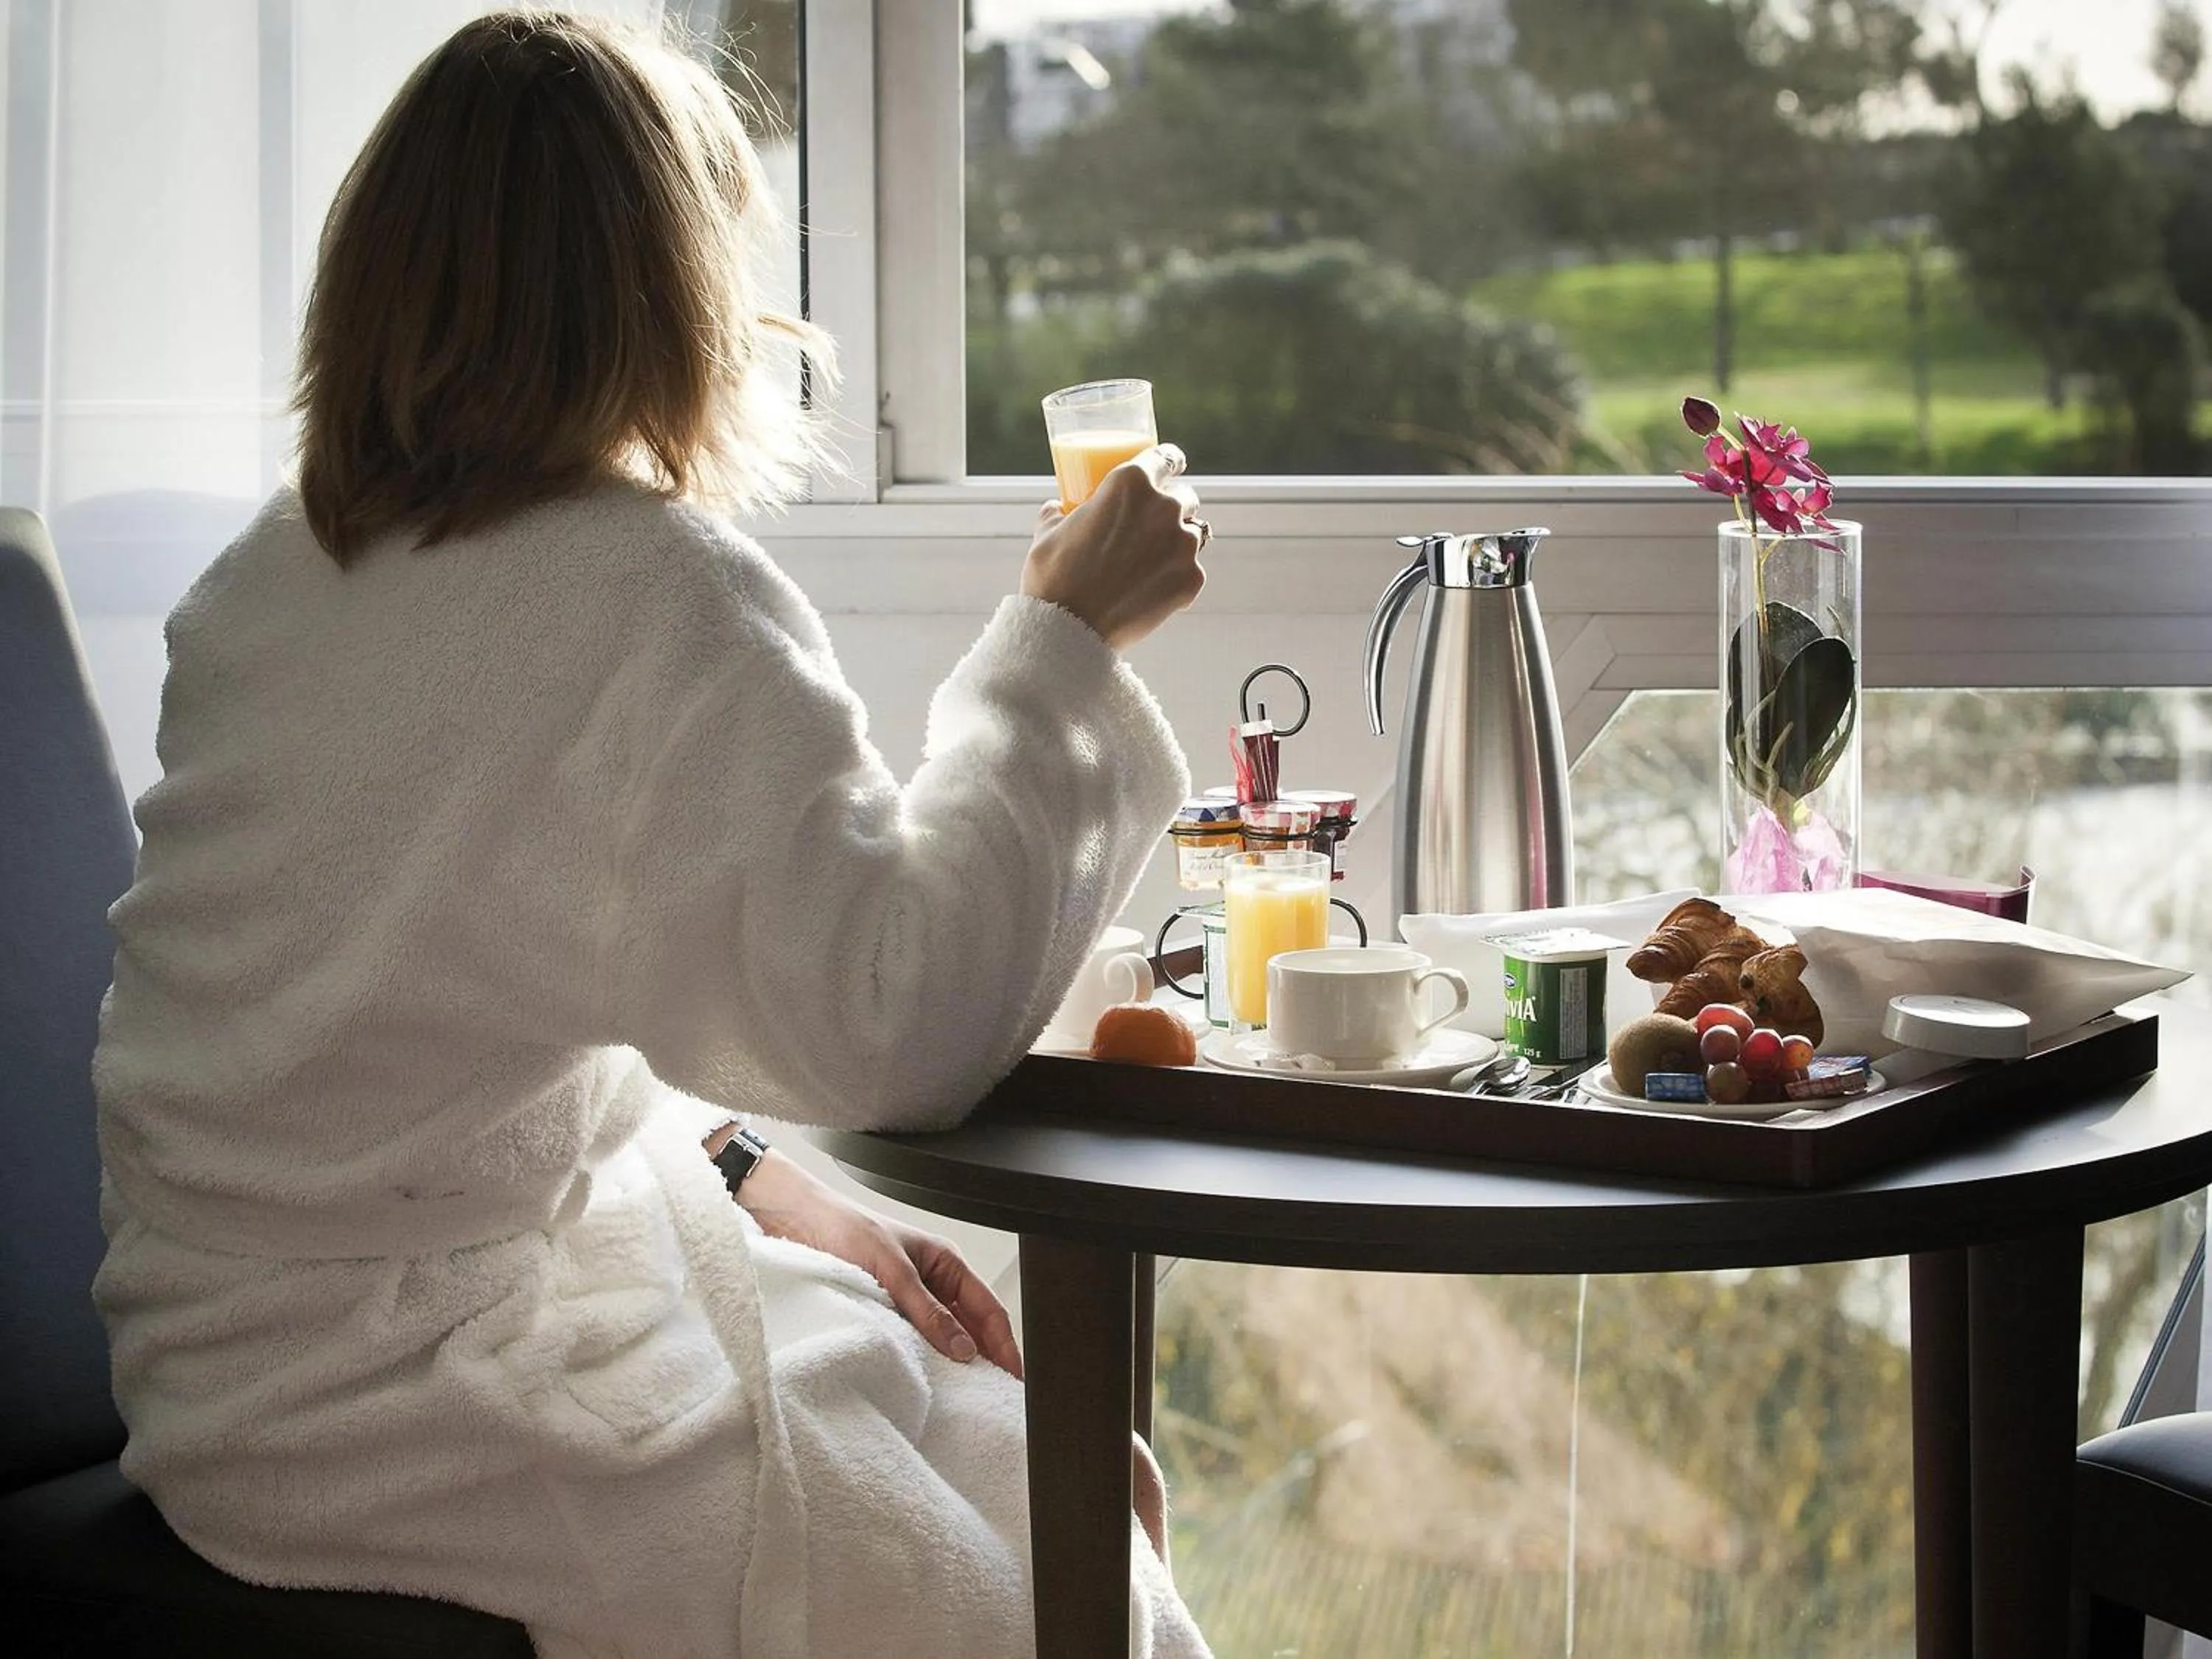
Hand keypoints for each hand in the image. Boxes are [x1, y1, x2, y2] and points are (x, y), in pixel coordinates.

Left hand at [732, 1149, 1022, 1376]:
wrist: (794, 1219)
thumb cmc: (843, 1226)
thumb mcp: (891, 1269)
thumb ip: (926, 1309)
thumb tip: (961, 1348)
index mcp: (945, 1262)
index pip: (988, 1308)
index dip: (1004, 1344)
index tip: (1013, 1376)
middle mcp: (932, 1281)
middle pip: (971, 1327)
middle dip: (986, 1358)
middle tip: (994, 1396)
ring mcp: (909, 1299)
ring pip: (943, 1336)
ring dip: (953, 1362)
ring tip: (965, 1395)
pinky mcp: (884, 1313)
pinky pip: (914, 1341)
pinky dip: (924, 1359)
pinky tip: (926, 1380)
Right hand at [1020, 443, 1207, 651]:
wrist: (1069, 631)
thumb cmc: (1053, 578)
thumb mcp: (1047, 533)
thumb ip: (1058, 513)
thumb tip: (1057, 508)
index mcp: (1131, 482)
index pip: (1166, 457)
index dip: (1168, 462)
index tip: (1169, 468)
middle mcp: (1165, 506)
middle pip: (1184, 496)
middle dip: (1170, 507)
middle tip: (1148, 526)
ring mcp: (1183, 545)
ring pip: (1192, 534)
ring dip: (1176, 542)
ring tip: (1148, 563)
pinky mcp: (1191, 580)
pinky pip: (1190, 570)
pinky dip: (1175, 577)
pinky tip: (1150, 589)